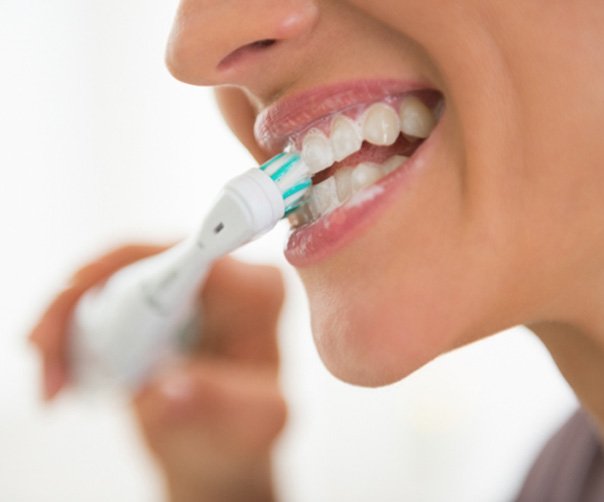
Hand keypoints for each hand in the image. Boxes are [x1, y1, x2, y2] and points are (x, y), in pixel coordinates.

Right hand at [30, 245, 286, 501]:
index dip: (133, 263)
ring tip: (55, 382)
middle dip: (81, 302)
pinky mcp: (157, 298)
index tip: (81, 285)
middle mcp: (224, 277)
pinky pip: (101, 295)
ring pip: (108, 277)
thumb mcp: (251, 425)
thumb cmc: (243, 434)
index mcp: (258, 294)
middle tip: (49, 358)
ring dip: (66, 324)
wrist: (219, 448)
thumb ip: (218, 403)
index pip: (194, 255)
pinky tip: (59, 370)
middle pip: (138, 259)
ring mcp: (187, 284)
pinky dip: (70, 330)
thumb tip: (168, 389)